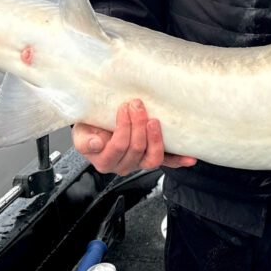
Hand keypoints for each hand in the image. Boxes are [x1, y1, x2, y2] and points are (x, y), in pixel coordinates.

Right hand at [71, 99, 196, 175]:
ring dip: (156, 138)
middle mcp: (123, 164)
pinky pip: (167, 162)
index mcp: (105, 161)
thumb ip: (84, 141)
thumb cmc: (89, 128)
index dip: (124, 127)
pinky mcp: (151, 157)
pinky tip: (189, 158)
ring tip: (154, 121)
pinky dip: (178, 160)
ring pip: (153, 158)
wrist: (94, 128)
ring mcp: (139, 162)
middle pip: (137, 149)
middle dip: (139, 125)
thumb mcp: (80, 132)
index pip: (119, 146)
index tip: (124, 108)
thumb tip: (95, 143)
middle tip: (137, 105)